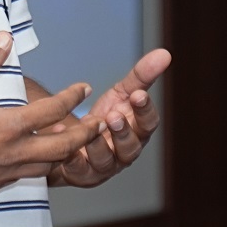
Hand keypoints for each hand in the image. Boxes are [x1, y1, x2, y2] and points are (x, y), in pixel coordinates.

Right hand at [0, 32, 103, 197]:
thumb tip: (5, 37)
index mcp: (8, 127)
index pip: (52, 111)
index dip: (72, 97)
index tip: (84, 87)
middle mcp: (13, 154)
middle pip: (64, 147)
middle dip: (86, 133)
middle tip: (99, 123)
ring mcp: (5, 173)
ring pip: (48, 167)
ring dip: (65, 153)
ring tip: (76, 140)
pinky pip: (26, 177)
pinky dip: (40, 166)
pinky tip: (39, 157)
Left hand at [45, 48, 170, 187]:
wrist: (77, 141)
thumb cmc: (106, 118)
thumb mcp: (123, 94)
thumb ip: (141, 76)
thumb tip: (164, 53)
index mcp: (137, 131)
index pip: (148, 124)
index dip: (144, 110)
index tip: (138, 95)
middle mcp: (124, 152)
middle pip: (130, 147)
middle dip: (122, 132)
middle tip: (113, 116)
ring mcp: (104, 165)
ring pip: (105, 160)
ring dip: (97, 143)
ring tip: (89, 126)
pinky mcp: (81, 173)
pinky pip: (76, 168)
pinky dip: (70, 154)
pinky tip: (61, 133)